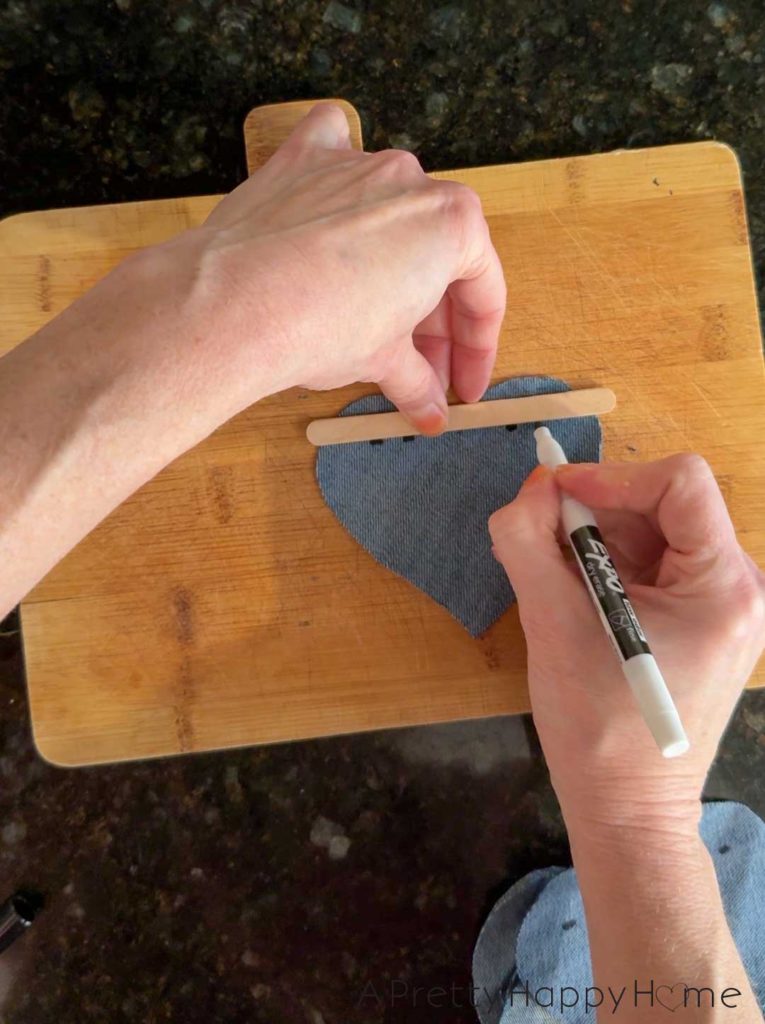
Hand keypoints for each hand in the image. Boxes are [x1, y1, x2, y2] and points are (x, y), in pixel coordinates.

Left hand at [144, 102, 505, 433]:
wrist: (234, 306)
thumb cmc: (317, 325)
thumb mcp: (381, 362)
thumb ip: (416, 380)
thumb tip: (429, 407)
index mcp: (452, 224)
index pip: (483, 295)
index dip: (478, 350)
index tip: (465, 383)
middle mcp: (410, 181)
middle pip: (438, 258)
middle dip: (434, 322)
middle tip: (424, 372)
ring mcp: (355, 164)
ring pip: (392, 215)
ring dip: (393, 267)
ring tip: (377, 323)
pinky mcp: (302, 161)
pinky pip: (334, 146)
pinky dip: (341, 172)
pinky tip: (339, 192)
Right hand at [489, 455, 764, 836]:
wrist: (628, 812)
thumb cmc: (598, 728)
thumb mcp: (551, 627)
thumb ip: (528, 544)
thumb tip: (527, 489)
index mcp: (723, 586)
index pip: (681, 483)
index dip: (612, 476)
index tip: (556, 497)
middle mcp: (737, 588)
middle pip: (664, 506)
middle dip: (596, 513)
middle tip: (540, 540)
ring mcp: (722, 608)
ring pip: (653, 534)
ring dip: (596, 542)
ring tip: (552, 577)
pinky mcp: (699, 625)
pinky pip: (651, 567)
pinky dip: (606, 567)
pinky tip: (573, 598)